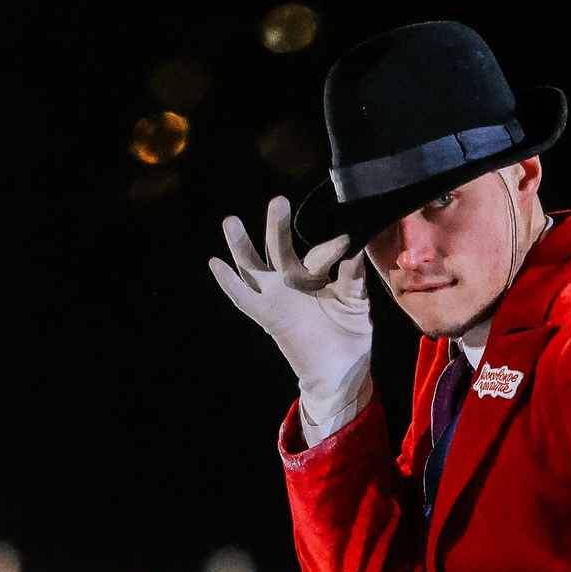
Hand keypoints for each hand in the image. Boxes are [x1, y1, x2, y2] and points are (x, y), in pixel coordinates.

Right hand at [208, 196, 371, 429]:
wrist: (339, 371)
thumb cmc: (350, 335)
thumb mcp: (355, 303)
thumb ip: (353, 279)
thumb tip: (355, 249)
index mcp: (315, 274)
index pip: (318, 253)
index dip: (330, 249)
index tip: (346, 243)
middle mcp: (291, 280)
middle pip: (279, 247)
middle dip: (277, 225)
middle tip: (278, 201)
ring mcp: (276, 296)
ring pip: (253, 266)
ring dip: (241, 245)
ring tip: (230, 221)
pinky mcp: (266, 315)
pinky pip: (242, 297)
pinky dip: (228, 282)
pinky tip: (215, 262)